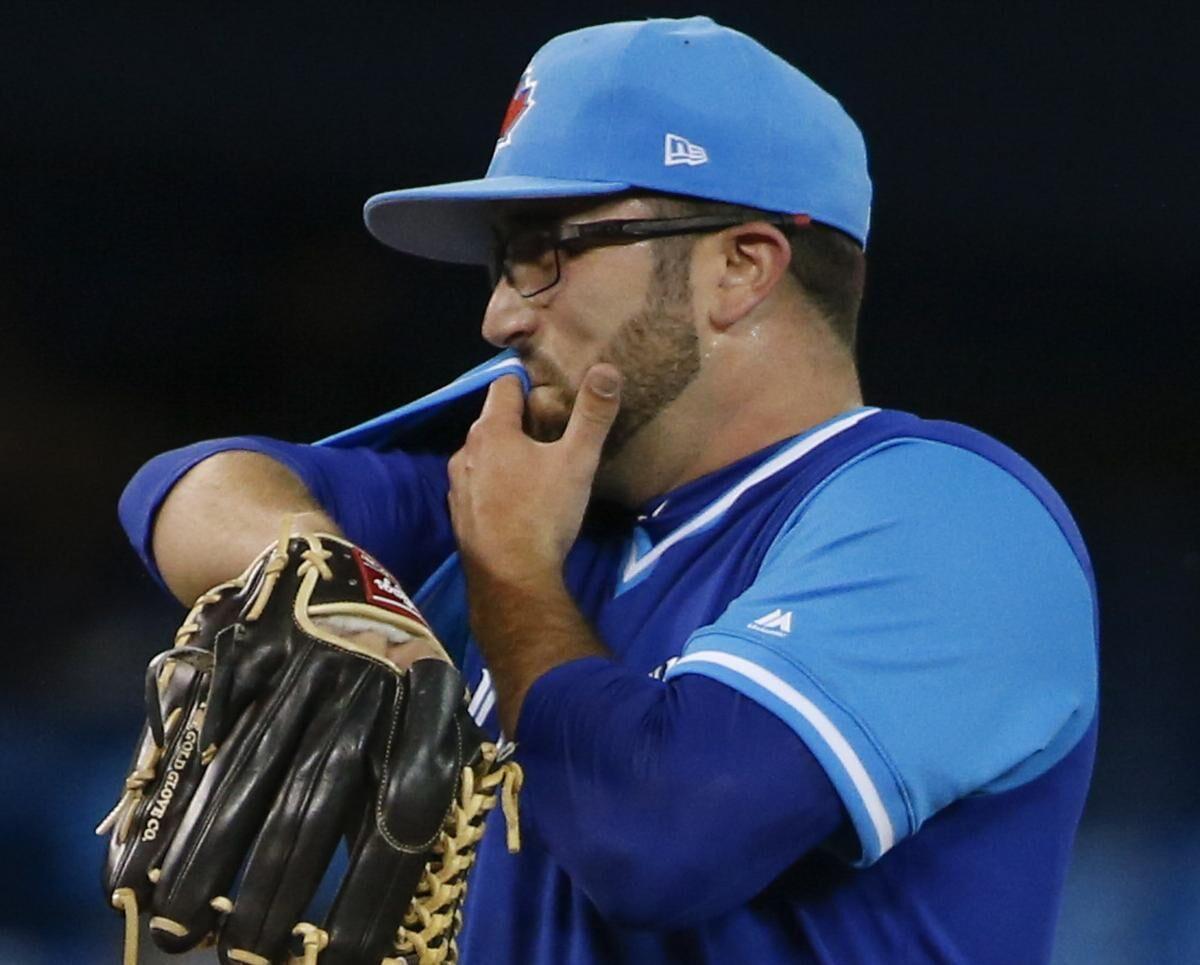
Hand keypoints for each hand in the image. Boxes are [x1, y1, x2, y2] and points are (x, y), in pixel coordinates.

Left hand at [448, 364, 620, 585]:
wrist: (512, 580)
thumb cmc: (544, 513)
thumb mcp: (578, 460)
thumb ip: (593, 415)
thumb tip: (606, 369)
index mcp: (491, 431)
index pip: (505, 385)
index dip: (530, 386)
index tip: (553, 400)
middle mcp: (464, 451)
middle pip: (493, 421)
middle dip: (520, 422)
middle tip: (554, 437)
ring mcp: (457, 485)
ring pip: (483, 455)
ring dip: (506, 456)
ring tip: (537, 472)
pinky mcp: (458, 515)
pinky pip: (478, 485)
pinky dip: (494, 485)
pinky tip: (517, 503)